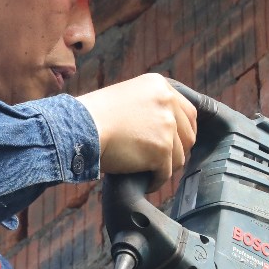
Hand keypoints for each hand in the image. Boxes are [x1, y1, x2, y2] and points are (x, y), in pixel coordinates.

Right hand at [76, 74, 196, 189]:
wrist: (80, 128)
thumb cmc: (93, 117)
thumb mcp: (127, 97)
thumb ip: (149, 107)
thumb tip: (167, 129)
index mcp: (160, 86)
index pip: (188, 112)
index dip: (183, 131)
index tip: (176, 143)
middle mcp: (167, 102)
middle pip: (188, 135)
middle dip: (177, 150)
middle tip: (162, 161)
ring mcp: (167, 126)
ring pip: (179, 156)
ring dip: (165, 167)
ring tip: (149, 171)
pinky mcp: (162, 149)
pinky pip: (165, 173)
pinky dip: (156, 181)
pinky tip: (146, 182)